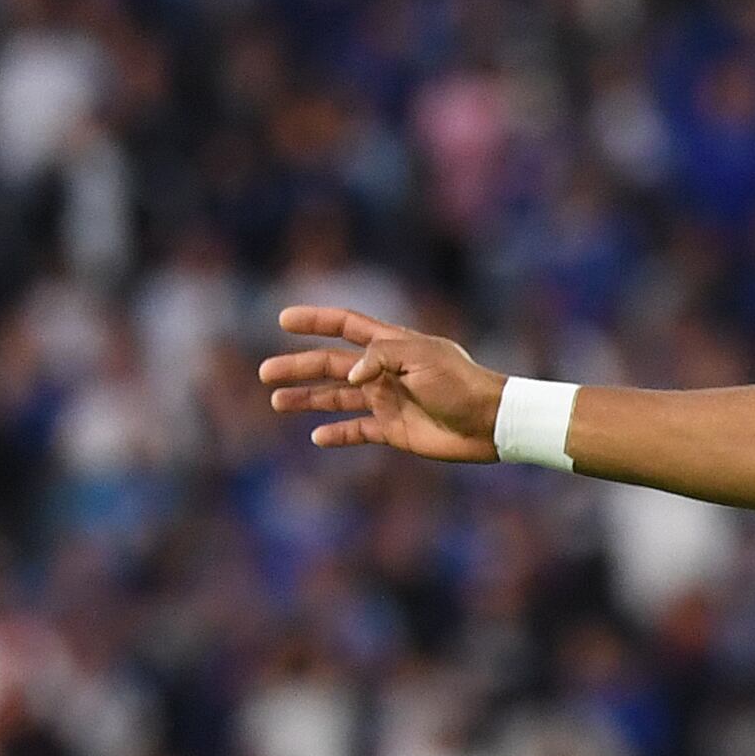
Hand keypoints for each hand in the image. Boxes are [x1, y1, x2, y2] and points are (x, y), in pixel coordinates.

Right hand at [259, 306, 506, 460]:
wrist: (489, 423)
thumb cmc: (459, 384)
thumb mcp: (420, 358)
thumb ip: (380, 358)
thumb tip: (349, 375)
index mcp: (391, 345)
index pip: (345, 326)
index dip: (315, 321)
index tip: (283, 319)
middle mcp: (384, 371)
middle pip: (331, 365)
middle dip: (298, 368)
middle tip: (265, 373)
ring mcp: (387, 400)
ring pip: (338, 398)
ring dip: (308, 399)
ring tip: (278, 402)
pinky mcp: (394, 430)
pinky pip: (358, 430)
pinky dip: (338, 434)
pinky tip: (317, 437)